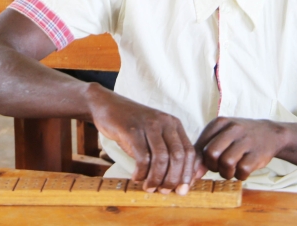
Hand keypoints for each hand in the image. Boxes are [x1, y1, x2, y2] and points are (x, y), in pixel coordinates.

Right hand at [86, 84, 204, 193]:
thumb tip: (181, 180)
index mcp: (174, 124)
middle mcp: (164, 122)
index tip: (182, 190)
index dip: (188, 173)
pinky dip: (141, 172)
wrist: (107, 106)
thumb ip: (167, 152)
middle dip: (173, 179)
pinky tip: (136, 177)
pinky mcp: (132, 129)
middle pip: (177, 156)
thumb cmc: (132, 126)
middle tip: (164, 192)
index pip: (189, 152)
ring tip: (149, 188)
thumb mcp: (154, 136)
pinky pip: (142, 156)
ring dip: (156, 178)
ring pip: (161, 158)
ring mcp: (149, 124)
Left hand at [195, 117, 288, 180]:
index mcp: (219, 122)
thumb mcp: (221, 136)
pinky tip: (243, 170)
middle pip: (211, 154)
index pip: (200, 146)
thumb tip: (192, 172)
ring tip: (232, 169)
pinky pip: (242, 171)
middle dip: (213, 166)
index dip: (200, 162)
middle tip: (219, 167)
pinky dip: (240, 175)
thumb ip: (204, 151)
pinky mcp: (258, 154)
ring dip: (227, 172)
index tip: (204, 168)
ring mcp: (247, 140)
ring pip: (226, 163)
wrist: (270, 134)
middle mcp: (233, 128)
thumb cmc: (239, 137)